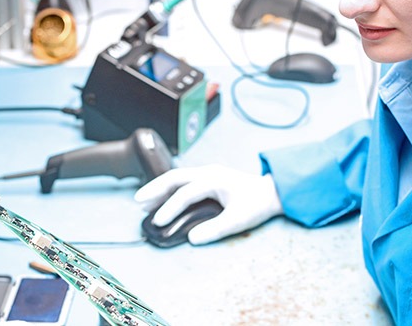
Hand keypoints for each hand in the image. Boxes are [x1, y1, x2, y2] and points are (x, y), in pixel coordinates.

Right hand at [134, 164, 283, 244]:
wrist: (273, 192)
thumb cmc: (258, 204)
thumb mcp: (239, 220)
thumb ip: (215, 229)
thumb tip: (193, 238)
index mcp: (215, 179)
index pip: (185, 193)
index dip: (170, 208)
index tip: (158, 221)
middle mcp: (209, 172)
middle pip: (175, 177)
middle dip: (155, 188)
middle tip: (138, 201)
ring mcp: (208, 173)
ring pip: (178, 177)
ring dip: (161, 188)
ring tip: (145, 202)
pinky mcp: (209, 178)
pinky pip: (185, 181)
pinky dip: (171, 189)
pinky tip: (163, 198)